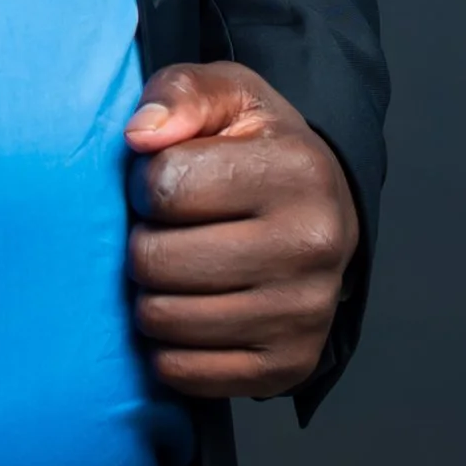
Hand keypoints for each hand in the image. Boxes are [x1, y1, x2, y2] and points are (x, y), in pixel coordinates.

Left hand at [125, 63, 358, 400]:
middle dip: (143, 242)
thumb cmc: (260, 150)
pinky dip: (169, 347)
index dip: (146, 183)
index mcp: (298, 171)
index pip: (165, 185)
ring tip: (179, 268)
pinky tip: (191, 311)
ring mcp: (304, 313)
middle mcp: (312, 245)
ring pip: (163, 319)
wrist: (324, 214)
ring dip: (151, 295)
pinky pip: (183, 372)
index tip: (166, 182)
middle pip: (156, 260)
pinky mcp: (289, 365)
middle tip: (168, 231)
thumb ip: (179, 93)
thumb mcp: (227, 96)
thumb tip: (140, 135)